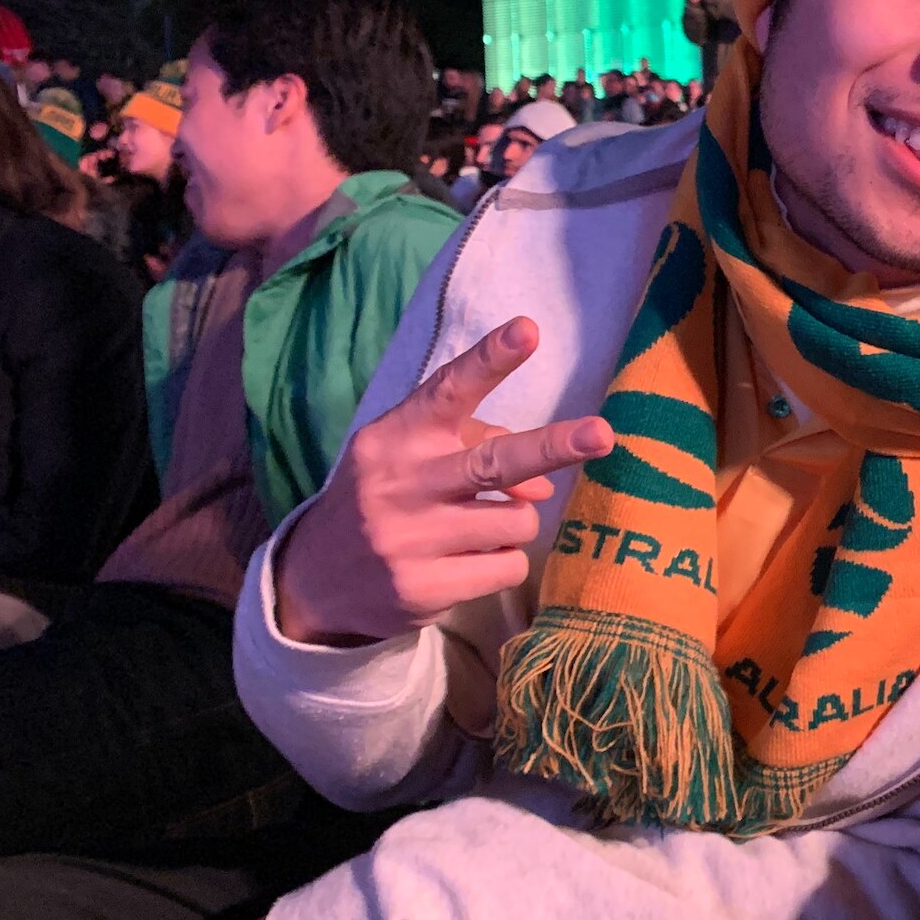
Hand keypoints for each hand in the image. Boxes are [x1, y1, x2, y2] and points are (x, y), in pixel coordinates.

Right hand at [275, 318, 613, 644]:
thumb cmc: (384, 497)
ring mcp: (408, 540)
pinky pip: (507, 566)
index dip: (491, 360)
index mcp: (396, 436)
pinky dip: (502, 561)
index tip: (528, 330)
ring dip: (517, 521)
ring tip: (477, 526)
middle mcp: (399, 483)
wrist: (316, 580)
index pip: (448, 391)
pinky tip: (465, 562)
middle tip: (602, 434)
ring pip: (518, 520)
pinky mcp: (422, 589)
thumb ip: (475, 445)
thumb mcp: (410, 454)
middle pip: (495, 463)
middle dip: (553, 446)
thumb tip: (542, 487)